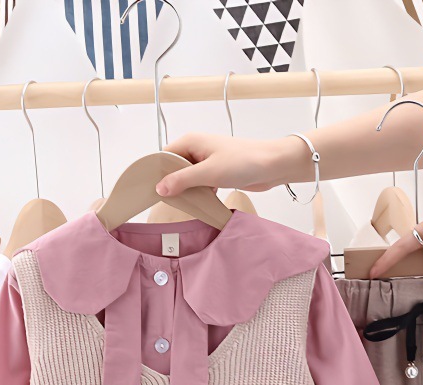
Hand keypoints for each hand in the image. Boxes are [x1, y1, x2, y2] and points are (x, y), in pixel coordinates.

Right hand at [155, 133, 301, 196]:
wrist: (272, 165)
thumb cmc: (243, 161)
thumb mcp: (209, 173)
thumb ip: (183, 180)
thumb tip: (159, 188)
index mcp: (190, 142)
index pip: (164, 157)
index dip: (156, 173)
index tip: (150, 191)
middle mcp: (196, 149)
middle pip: (174, 168)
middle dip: (172, 184)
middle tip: (168, 202)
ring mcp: (207, 161)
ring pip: (188, 178)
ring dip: (187, 191)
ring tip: (184, 204)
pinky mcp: (217, 172)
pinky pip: (200, 184)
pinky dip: (199, 193)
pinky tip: (200, 204)